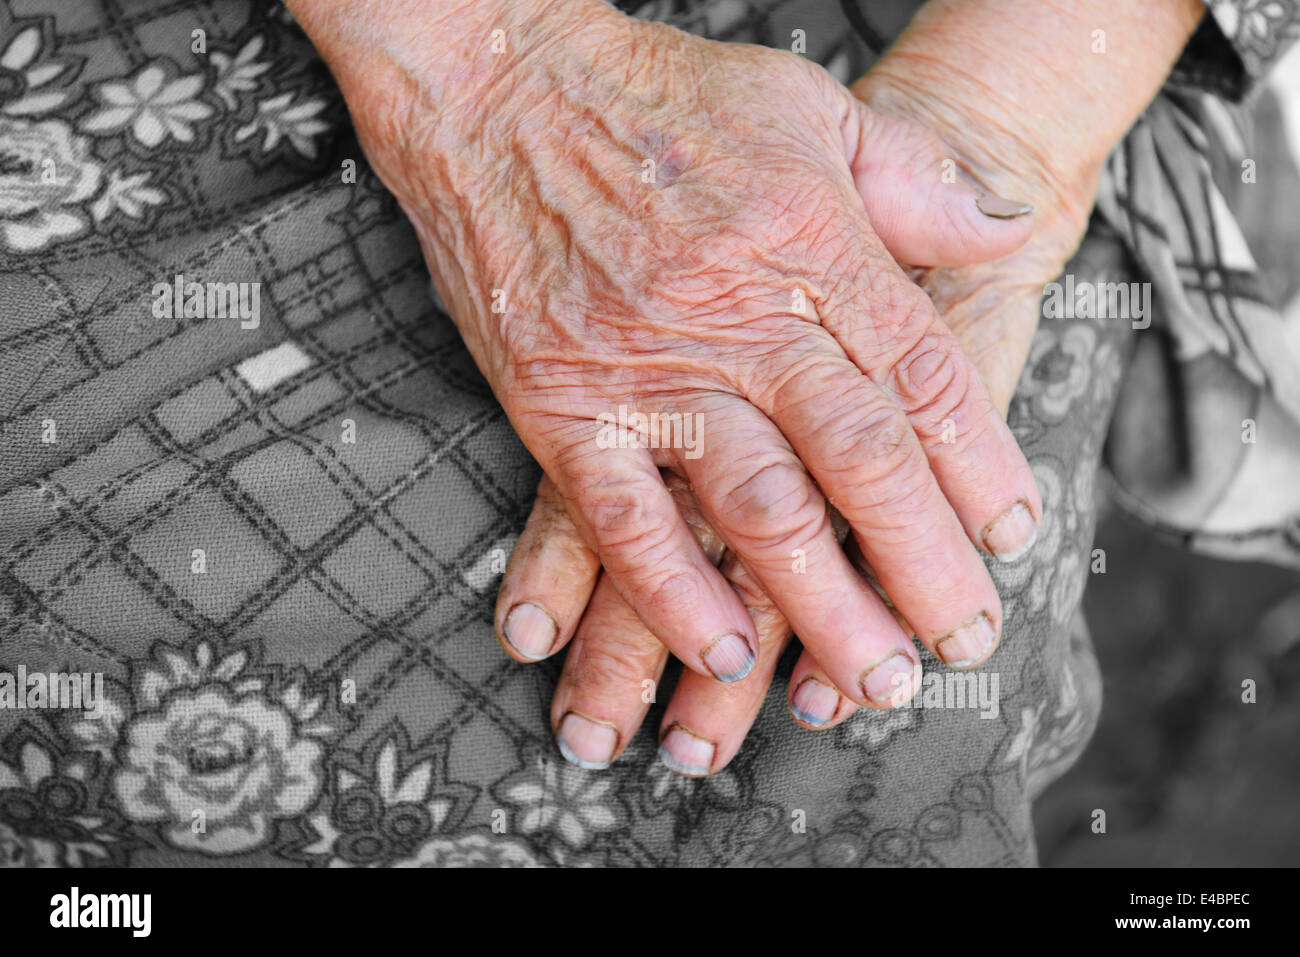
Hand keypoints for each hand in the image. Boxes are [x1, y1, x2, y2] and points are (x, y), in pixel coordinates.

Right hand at [294, 0, 1043, 706]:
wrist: (498, 85)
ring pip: (757, 506)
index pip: (924, 377)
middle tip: (961, 639)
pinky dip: (668, 589)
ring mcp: (650, 369)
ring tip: (870, 677)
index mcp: (816, 245)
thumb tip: (1012, 216)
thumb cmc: (662, 99)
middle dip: (921, 562)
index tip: (1011, 533)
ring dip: (820, 603)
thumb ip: (919, 174)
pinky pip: (621, 515)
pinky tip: (716, 649)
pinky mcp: (562, 405)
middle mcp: (743, 319)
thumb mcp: (813, 105)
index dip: (978, 465)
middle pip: (860, 458)